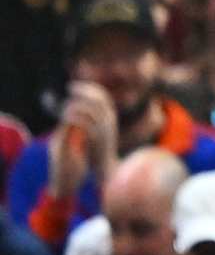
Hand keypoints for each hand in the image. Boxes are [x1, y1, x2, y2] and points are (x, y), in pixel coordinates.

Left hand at [49, 82, 116, 196]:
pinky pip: (85, 122)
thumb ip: (90, 117)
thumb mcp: (97, 130)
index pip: (102, 96)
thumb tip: (78, 104)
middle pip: (98, 98)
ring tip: (64, 107)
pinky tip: (65, 117)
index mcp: (110, 117)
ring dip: (76, 104)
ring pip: (91, 108)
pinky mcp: (97, 138)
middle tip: (69, 89)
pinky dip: (74, 117)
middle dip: (83, 91)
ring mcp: (105, 129)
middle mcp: (109, 120)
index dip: (88, 88)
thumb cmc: (96, 149)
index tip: (73, 86)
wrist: (105, 168)